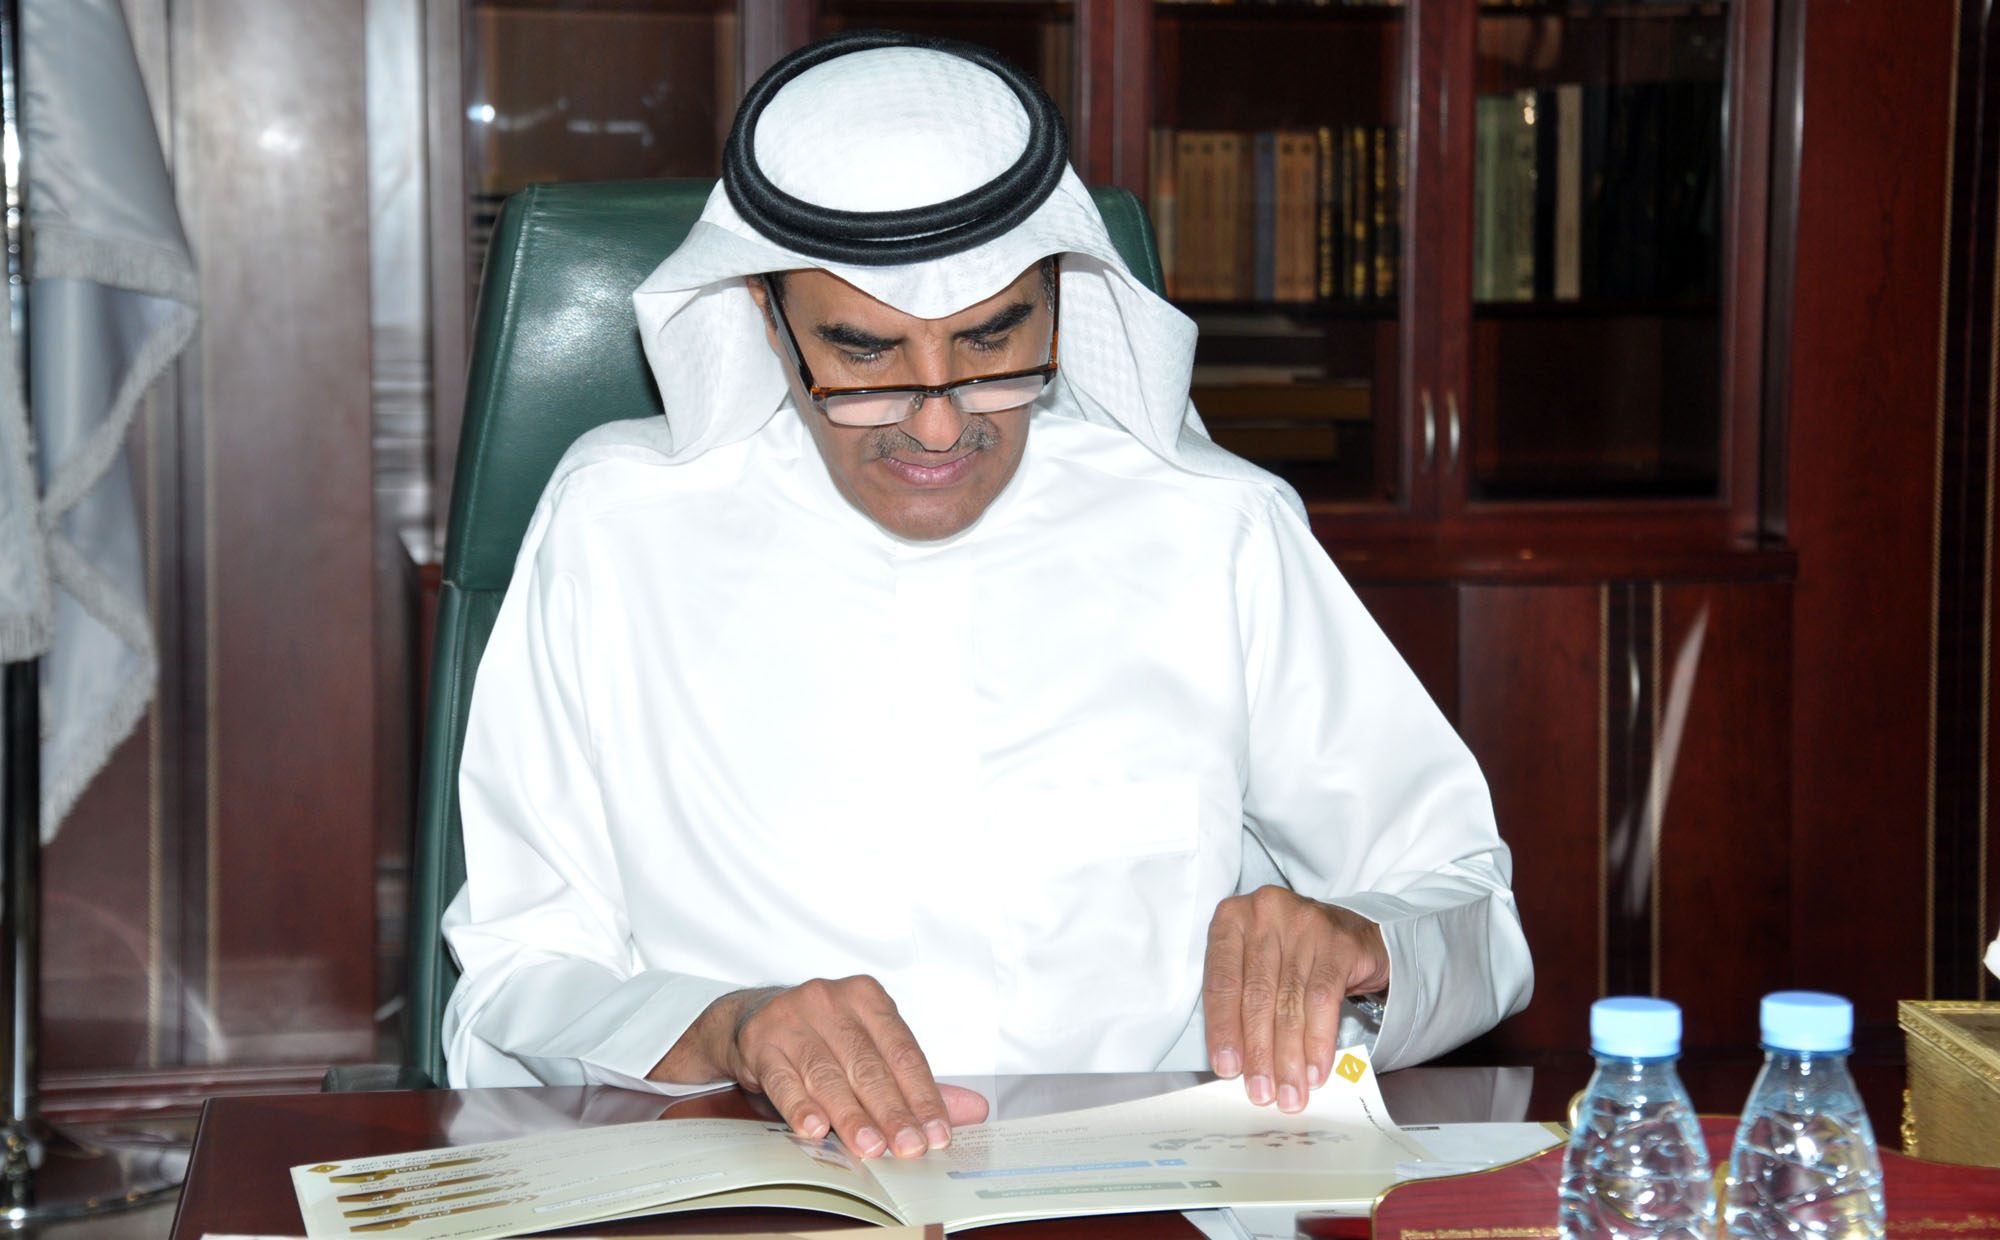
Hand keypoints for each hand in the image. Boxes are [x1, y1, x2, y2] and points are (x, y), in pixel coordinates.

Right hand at [652, 976, 987, 1157]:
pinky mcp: (761, 1041)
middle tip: (909, 1147)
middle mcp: (832, 1001)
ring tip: (870, 1147)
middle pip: (869, 1065)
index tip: (937, 1134)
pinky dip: (800, 1106)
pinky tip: (815, 1129)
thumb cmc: (821, 1037)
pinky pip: (784, 1078)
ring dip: (851, 1115)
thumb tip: (974, 1109)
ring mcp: (793, 1019)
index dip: (923, 1096)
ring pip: (829, 1075)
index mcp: (868, 998)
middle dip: (892, 1111)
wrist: (750, 1019)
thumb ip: (916, 1082)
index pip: (904, 1053)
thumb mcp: (869, 1048)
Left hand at [1202, 886, 1388, 1112]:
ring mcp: (1304, 924)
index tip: (1227, 1068)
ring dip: (1289, 1057)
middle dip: (1258, 1052)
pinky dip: (1318, 1043)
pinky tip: (1315, 1071)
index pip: (1221, 981)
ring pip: (1290, 1003)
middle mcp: (1265, 913)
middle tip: (1261, 1092)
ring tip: (1288, 1092)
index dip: (1223, 1029)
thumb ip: (1239, 1001)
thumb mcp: (1256, 965)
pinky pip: (1324, 1002)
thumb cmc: (1292, 955)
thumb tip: (1235, 1063)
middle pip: (1257, 996)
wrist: (1353, 935)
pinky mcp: (1338, 943)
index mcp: (1231, 918)